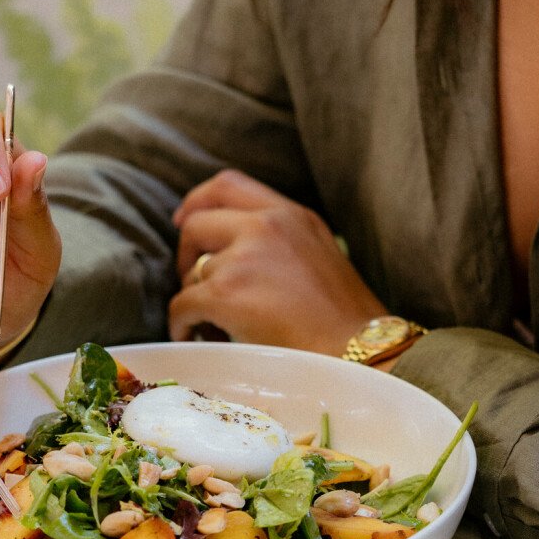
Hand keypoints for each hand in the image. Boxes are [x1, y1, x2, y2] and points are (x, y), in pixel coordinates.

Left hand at [169, 171, 383, 356]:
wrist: (357, 353)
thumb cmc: (344, 320)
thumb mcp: (321, 254)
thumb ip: (281, 241)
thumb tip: (234, 252)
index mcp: (290, 214)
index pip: (228, 185)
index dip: (197, 202)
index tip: (182, 220)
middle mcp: (266, 226)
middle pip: (197, 224)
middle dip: (185, 254)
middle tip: (192, 282)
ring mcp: (244, 258)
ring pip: (193, 273)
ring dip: (195, 300)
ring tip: (213, 325)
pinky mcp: (227, 294)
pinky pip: (182, 305)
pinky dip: (181, 324)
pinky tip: (191, 337)